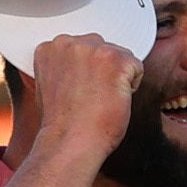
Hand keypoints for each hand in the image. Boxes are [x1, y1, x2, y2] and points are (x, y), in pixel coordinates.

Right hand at [30, 34, 143, 160]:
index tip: (80, 91)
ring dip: (117, 78)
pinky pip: (136, 67)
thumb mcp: (49, 88)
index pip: (81, 49)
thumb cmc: (62, 126)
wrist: (70, 143)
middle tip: (91, 98)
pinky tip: (113, 101)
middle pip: (102, 49)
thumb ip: (63, 70)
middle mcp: (69, 43)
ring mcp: (93, 49)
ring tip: (100, 101)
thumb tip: (79, 70)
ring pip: (120, 56)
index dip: (86, 73)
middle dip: (102, 71)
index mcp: (50, 49)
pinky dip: (131, 87)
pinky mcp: (116, 60)